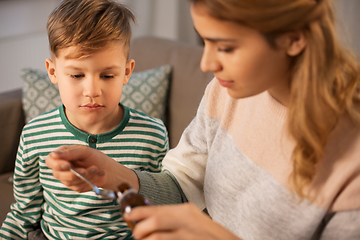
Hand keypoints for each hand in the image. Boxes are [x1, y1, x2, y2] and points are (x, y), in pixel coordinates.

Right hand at [45, 145, 138, 191]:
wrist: (108, 169)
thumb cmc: (96, 157)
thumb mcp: (85, 151)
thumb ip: (70, 153)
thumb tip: (54, 155)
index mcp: (62, 156)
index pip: (50, 161)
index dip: (57, 164)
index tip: (68, 165)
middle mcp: (62, 168)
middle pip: (58, 174)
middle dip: (74, 173)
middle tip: (88, 170)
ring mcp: (68, 179)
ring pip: (69, 182)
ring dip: (85, 176)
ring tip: (96, 169)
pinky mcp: (75, 187)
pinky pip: (78, 187)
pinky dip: (90, 181)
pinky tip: (98, 175)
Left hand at [124, 203, 240, 239]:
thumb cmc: (209, 235)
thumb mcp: (192, 221)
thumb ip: (173, 218)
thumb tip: (149, 219)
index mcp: (186, 211)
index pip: (157, 209)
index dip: (139, 213)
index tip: (128, 216)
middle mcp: (188, 221)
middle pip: (155, 221)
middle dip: (140, 229)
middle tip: (137, 234)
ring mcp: (189, 235)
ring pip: (157, 237)